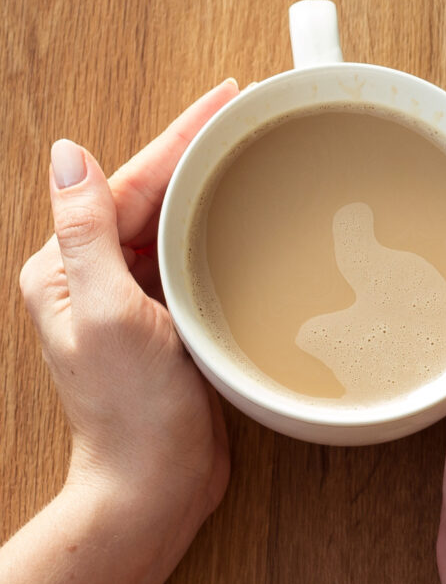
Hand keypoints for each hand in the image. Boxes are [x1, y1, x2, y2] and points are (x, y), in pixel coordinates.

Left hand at [19, 78, 238, 538]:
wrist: (154, 484)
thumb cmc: (131, 413)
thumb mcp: (105, 314)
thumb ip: (86, 233)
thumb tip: (67, 154)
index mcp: (66, 267)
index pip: (129, 180)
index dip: (179, 135)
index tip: (220, 99)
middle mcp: (91, 274)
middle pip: (150, 192)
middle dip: (194, 148)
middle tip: (240, 111)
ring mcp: (128, 294)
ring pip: (169, 218)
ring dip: (203, 181)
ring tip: (241, 145)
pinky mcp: (161, 314)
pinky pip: (185, 251)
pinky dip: (210, 224)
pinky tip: (233, 209)